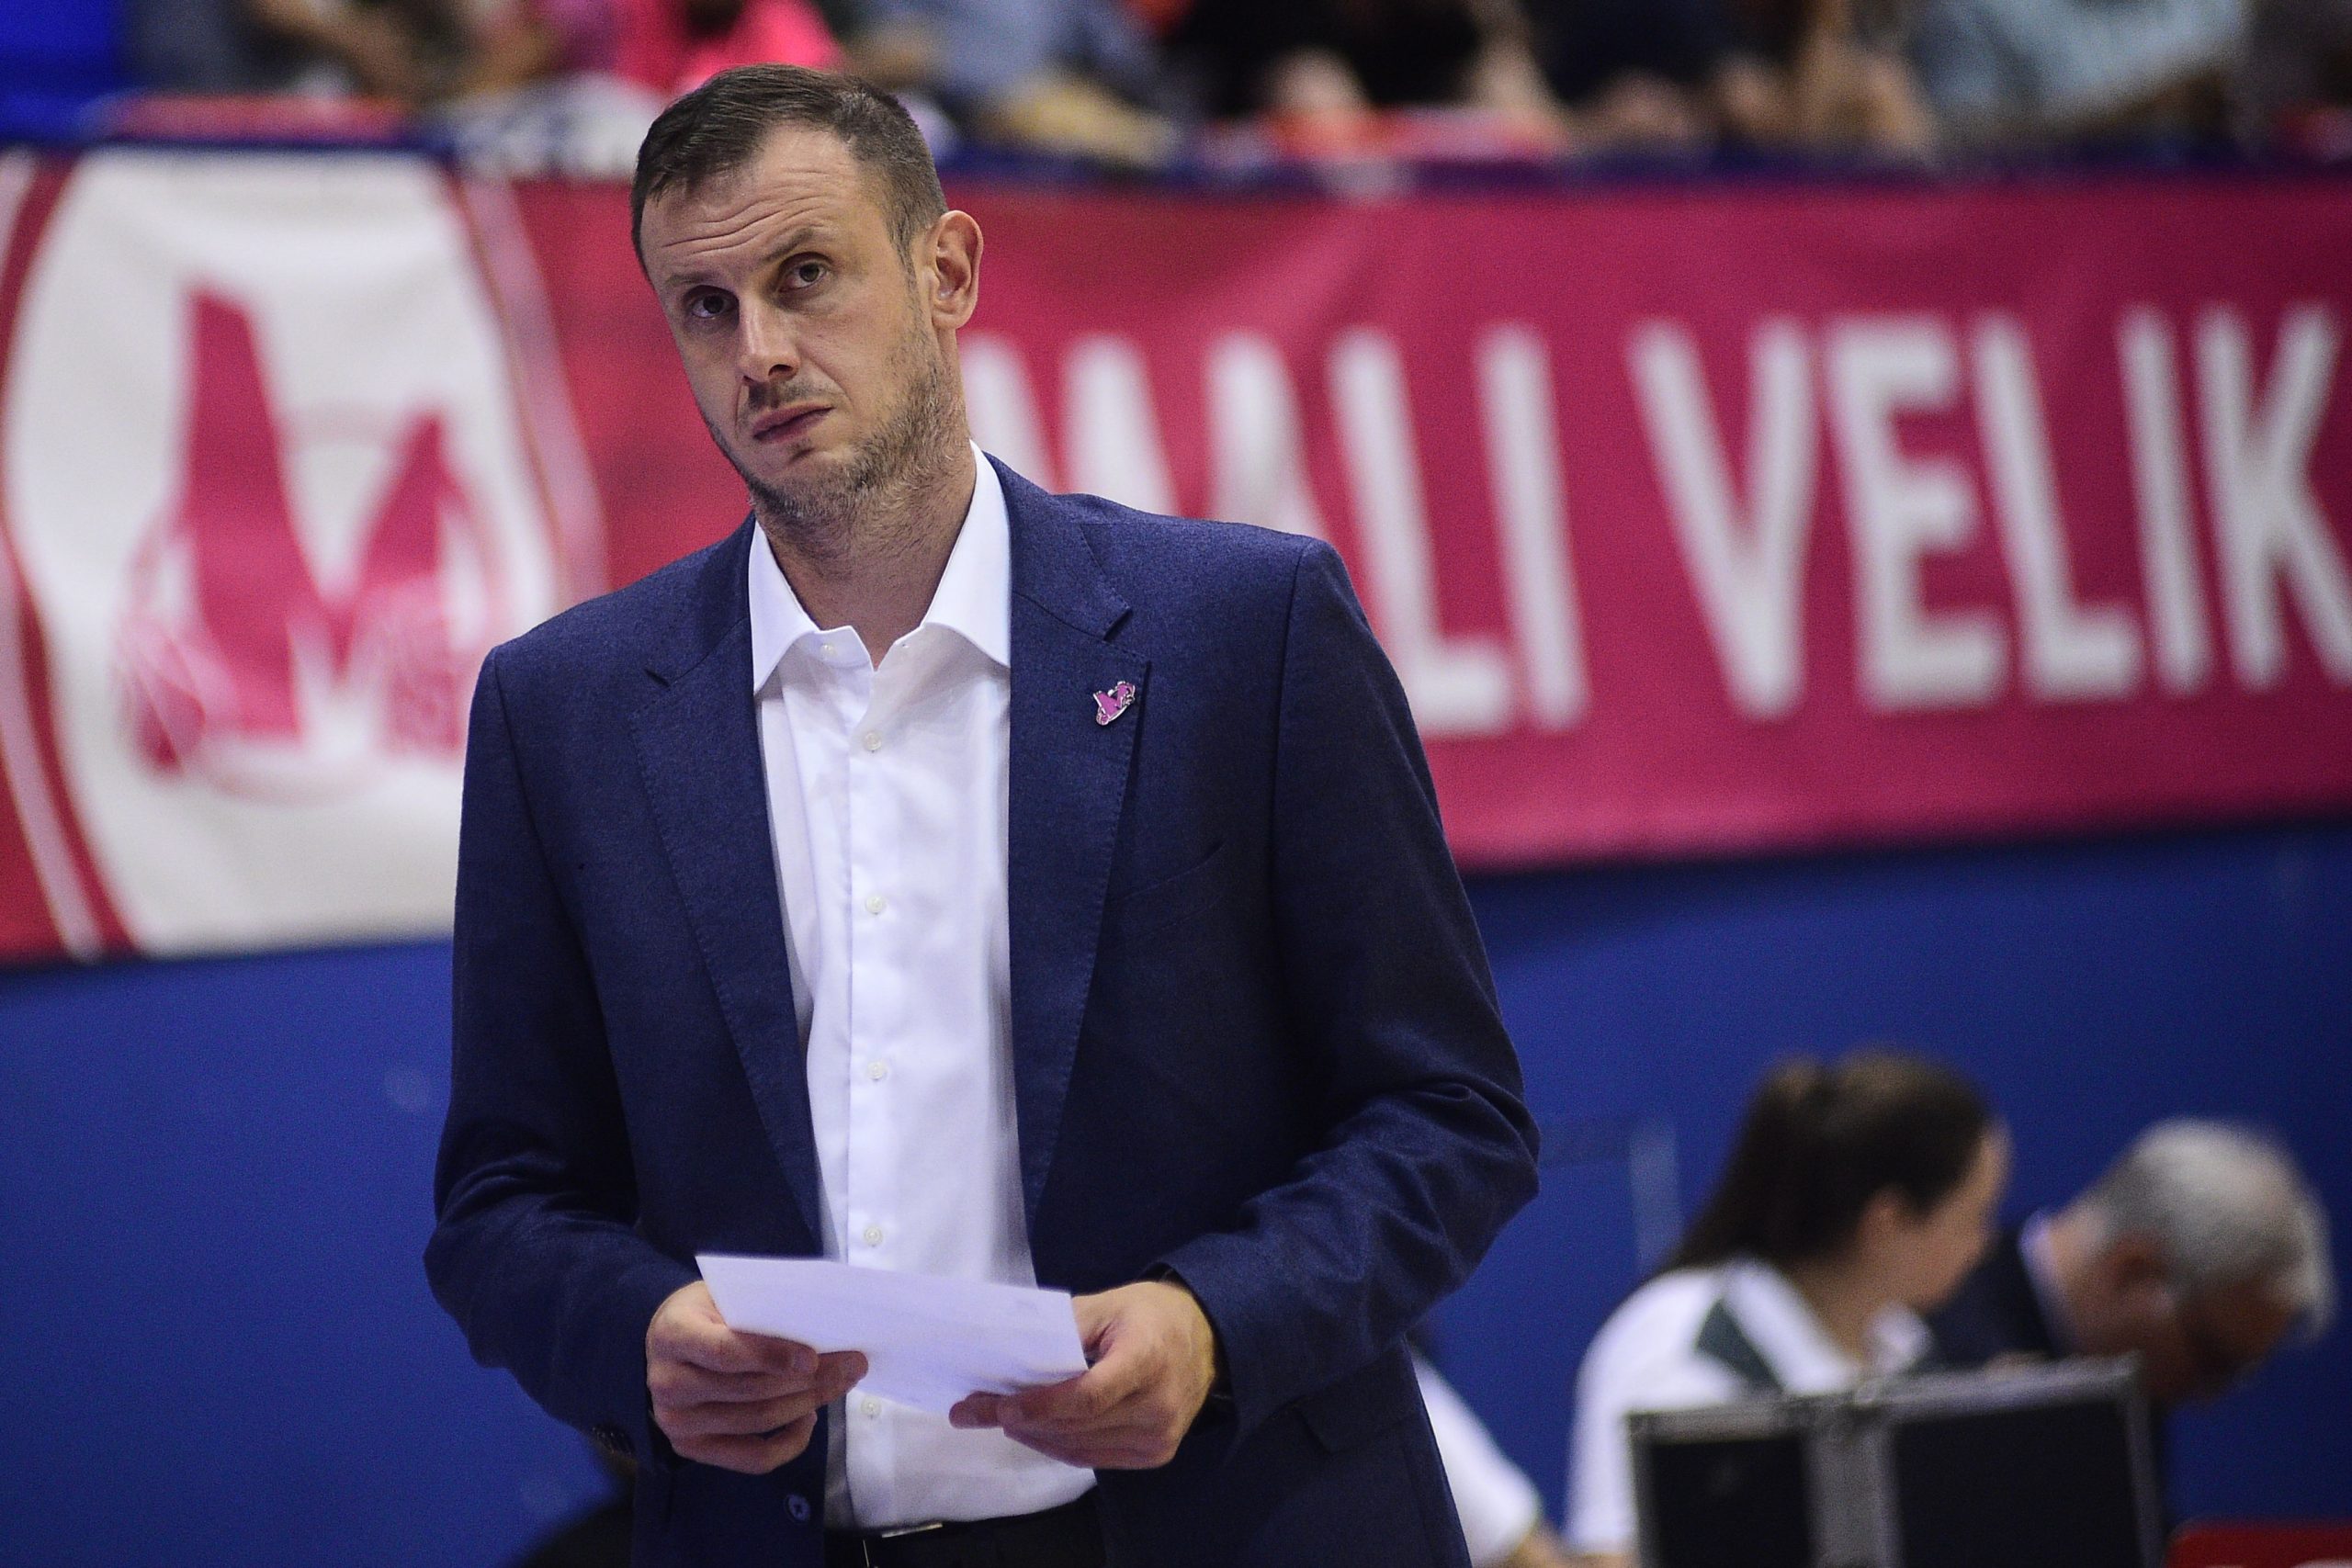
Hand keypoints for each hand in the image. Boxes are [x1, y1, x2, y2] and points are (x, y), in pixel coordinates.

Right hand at [645, 1281, 867, 1473]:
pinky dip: (789, 1442)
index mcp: (673, 1334)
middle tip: (853, 1364)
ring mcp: (677, 1422)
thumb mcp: (725, 1294)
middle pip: (750, 1390)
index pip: (724, 1351)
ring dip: (808, 1403)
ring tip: (841, 1383)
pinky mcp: (692, 1448)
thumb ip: (761, 1309)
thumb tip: (822, 1327)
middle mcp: (668, 1383)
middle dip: (809, 1379)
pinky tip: (809, 1416)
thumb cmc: (708, 1310)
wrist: (669, 1341)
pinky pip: (752, 1458)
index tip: (813, 1358)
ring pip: (757, 1421)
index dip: (770, 1356)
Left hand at [947, 1280, 1218, 1468]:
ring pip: (1080, 1448)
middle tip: (973, 1410)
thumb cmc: (1151, 1315)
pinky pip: (1095, 1457)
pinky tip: (1035, 1430)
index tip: (1001, 1407)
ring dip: (1035, 1436)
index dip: (1041, 1406)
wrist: (1208, 1339)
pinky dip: (1059, 1445)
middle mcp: (1157, 1406)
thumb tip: (1009, 1353)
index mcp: (1146, 1359)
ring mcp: (1159, 1436)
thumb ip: (1063, 1328)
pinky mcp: (1156, 1453)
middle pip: (1077, 1426)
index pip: (1087, 1397)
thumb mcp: (1107, 1305)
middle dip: (1020, 1420)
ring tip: (998, 1417)